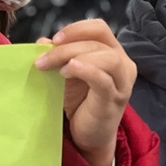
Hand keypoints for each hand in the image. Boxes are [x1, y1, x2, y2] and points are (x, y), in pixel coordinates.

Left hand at [34, 20, 136, 165]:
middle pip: (98, 42)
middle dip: (67, 47)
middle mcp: (123, 64)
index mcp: (113, 52)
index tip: (54, 38)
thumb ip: (58, 56)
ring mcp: (122, 83)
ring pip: (107, 58)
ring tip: (59, 69)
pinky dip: (87, 70)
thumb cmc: (80, 103)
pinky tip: (69, 70)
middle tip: (42, 60)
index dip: (77, 29)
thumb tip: (42, 41)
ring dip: (77, 57)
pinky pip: (104, 80)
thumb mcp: (67, 74)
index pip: (99, 28)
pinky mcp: (114, 100)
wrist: (89, 136)